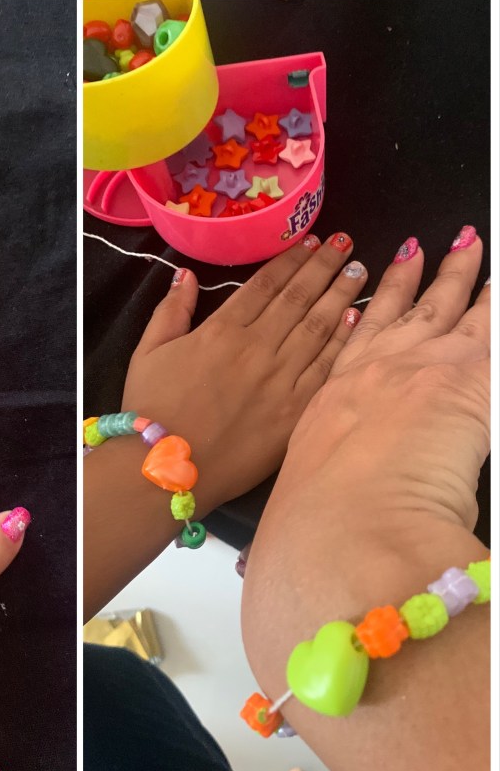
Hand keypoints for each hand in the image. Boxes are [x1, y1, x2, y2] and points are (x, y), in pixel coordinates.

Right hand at [84, 232, 367, 617]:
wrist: (170, 466)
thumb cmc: (154, 409)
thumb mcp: (147, 352)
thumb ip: (171, 311)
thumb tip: (187, 275)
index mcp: (222, 330)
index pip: (266, 285)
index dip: (291, 260)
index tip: (311, 241)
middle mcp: (258, 347)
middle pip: (299, 298)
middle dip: (324, 267)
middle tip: (345, 243)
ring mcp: (281, 379)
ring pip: (319, 327)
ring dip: (341, 295)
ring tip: (359, 271)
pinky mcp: (296, 411)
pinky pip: (325, 368)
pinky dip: (342, 342)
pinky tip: (356, 321)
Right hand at [241, 228, 489, 770]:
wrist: (344, 524)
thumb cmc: (312, 514)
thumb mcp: (299, 490)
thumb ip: (302, 481)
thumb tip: (291, 508)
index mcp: (336, 391)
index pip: (352, 337)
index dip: (364, 307)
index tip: (365, 279)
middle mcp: (375, 369)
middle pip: (397, 309)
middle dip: (411, 276)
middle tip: (419, 247)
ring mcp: (420, 365)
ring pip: (449, 305)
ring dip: (461, 274)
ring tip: (471, 245)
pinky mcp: (468, 375)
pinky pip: (491, 325)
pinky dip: (496, 302)